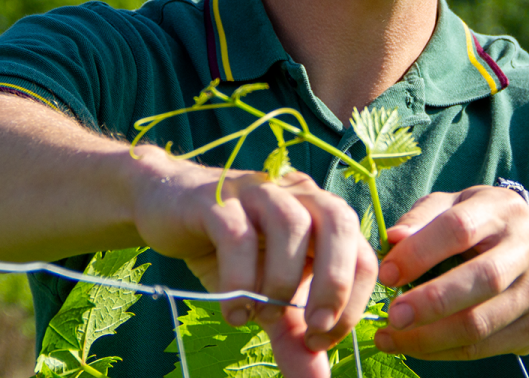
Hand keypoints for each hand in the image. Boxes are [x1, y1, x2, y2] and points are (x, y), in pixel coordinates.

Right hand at [130, 150, 378, 375]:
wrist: (166, 210)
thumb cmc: (229, 251)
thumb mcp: (269, 299)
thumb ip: (295, 337)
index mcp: (322, 215)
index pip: (362, 251)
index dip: (352, 299)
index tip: (321, 338)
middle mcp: (298, 195)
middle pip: (340, 222)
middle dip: (335, 282)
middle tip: (315, 327)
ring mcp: (258, 191)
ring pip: (291, 224)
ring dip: (283, 280)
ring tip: (264, 316)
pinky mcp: (216, 199)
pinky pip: (236, 234)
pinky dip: (240, 279)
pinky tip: (234, 311)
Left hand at [373, 185, 528, 360]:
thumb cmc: (487, 227)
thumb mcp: (457, 206)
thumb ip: (423, 218)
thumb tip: (393, 239)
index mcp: (501, 209)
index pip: (459, 229)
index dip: (419, 253)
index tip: (387, 274)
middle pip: (481, 280)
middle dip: (430, 303)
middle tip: (392, 317)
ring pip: (482, 322)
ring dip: (431, 337)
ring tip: (393, 338)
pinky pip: (486, 347)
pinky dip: (445, 352)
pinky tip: (418, 347)